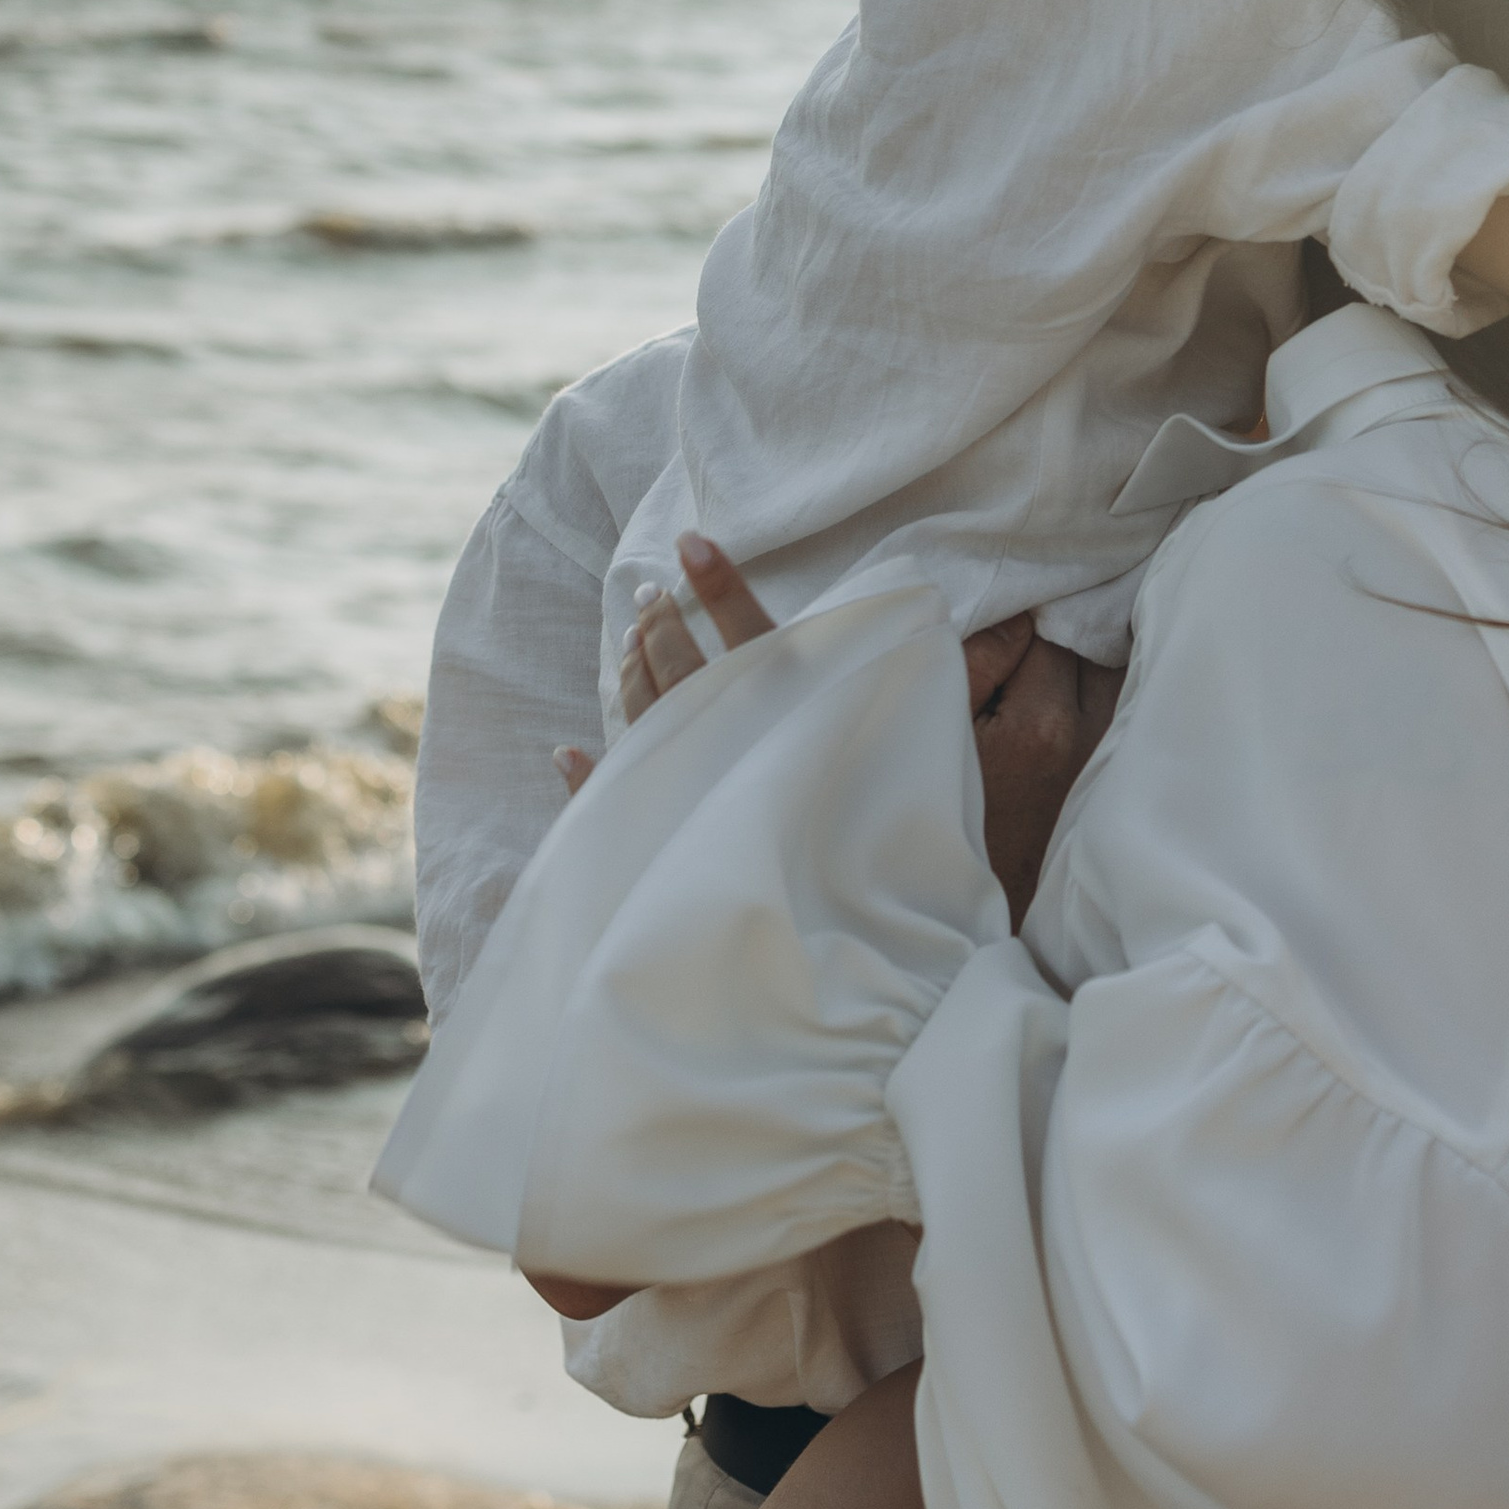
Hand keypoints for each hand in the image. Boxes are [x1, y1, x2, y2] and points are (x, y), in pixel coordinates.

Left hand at [600, 533, 1113, 918]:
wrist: (857, 966)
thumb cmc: (898, 856)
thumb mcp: (919, 763)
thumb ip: (920, 694)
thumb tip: (939, 622)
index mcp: (791, 725)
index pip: (751, 640)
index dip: (724, 588)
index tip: (692, 542)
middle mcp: (730, 756)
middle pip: (683, 673)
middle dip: (664, 626)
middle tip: (655, 593)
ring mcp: (690, 802)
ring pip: (644, 721)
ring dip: (633, 673)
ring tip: (633, 636)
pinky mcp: (668, 848)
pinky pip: (613, 804)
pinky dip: (586, 776)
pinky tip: (568, 750)